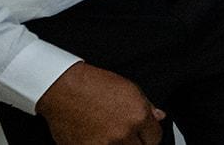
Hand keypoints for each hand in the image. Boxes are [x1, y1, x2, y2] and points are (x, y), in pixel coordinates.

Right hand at [36, 62, 164, 144]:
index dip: (150, 135)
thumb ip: (147, 106)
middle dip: (137, 142)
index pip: (155, 138)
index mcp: (138, 117)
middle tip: (128, 135)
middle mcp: (122, 134)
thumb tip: (159, 116)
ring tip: (111, 135)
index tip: (145, 134)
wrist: (64, 90)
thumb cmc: (94, 85)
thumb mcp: (129, 89)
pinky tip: (98, 138)